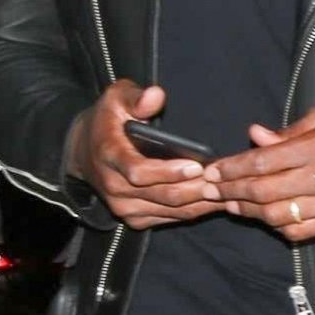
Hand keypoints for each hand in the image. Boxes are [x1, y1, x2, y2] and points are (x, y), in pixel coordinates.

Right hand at [67, 80, 221, 229]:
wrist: (85, 151)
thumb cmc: (108, 120)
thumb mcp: (117, 98)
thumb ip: (136, 97)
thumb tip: (156, 96)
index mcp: (109, 155)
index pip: (138, 171)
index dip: (168, 172)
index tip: (197, 165)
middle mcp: (114, 186)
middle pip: (161, 195)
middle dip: (196, 188)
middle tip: (224, 178)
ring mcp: (123, 206)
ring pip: (171, 210)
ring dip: (201, 202)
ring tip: (228, 189)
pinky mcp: (135, 218)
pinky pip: (171, 219)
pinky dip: (196, 210)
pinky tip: (218, 200)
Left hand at [204, 108, 314, 242]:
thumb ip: (290, 130)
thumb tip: (255, 135)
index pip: (263, 162)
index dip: (232, 167)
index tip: (213, 169)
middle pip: (262, 192)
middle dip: (230, 190)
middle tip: (212, 187)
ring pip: (276, 216)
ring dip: (248, 211)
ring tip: (232, 203)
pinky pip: (299, 232)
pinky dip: (276, 226)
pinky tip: (265, 216)